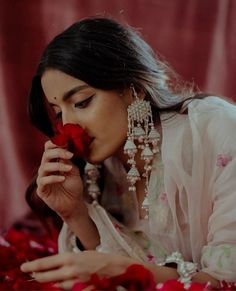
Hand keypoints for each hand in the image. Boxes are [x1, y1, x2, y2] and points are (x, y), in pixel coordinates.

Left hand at [20, 251, 134, 289]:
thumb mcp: (81, 254)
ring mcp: (75, 282)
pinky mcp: (80, 290)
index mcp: (69, 258)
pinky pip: (68, 290)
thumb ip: (67, 260)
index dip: (33, 266)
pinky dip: (64, 286)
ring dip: (53, 281)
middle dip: (38, 276)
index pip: (46, 263)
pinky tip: (67, 282)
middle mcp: (70, 270)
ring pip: (56, 285)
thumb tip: (55, 265)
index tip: (24, 267)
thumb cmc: (99, 258)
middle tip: (32, 275)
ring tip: (52, 276)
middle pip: (47, 277)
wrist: (115, 267)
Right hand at [36, 140, 86, 219]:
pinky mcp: (41, 189)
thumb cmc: (74, 187)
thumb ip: (68, 161)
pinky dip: (53, 178)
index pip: (49, 149)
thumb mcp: (74, 171)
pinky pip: (43, 181)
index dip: (55, 144)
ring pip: (44, 167)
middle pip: (46, 155)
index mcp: (53, 162)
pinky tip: (62, 179)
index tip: (67, 143)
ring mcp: (43, 179)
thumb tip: (64, 148)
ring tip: (68, 169)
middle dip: (57, 152)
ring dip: (57, 166)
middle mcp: (46, 169)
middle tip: (69, 155)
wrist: (74, 204)